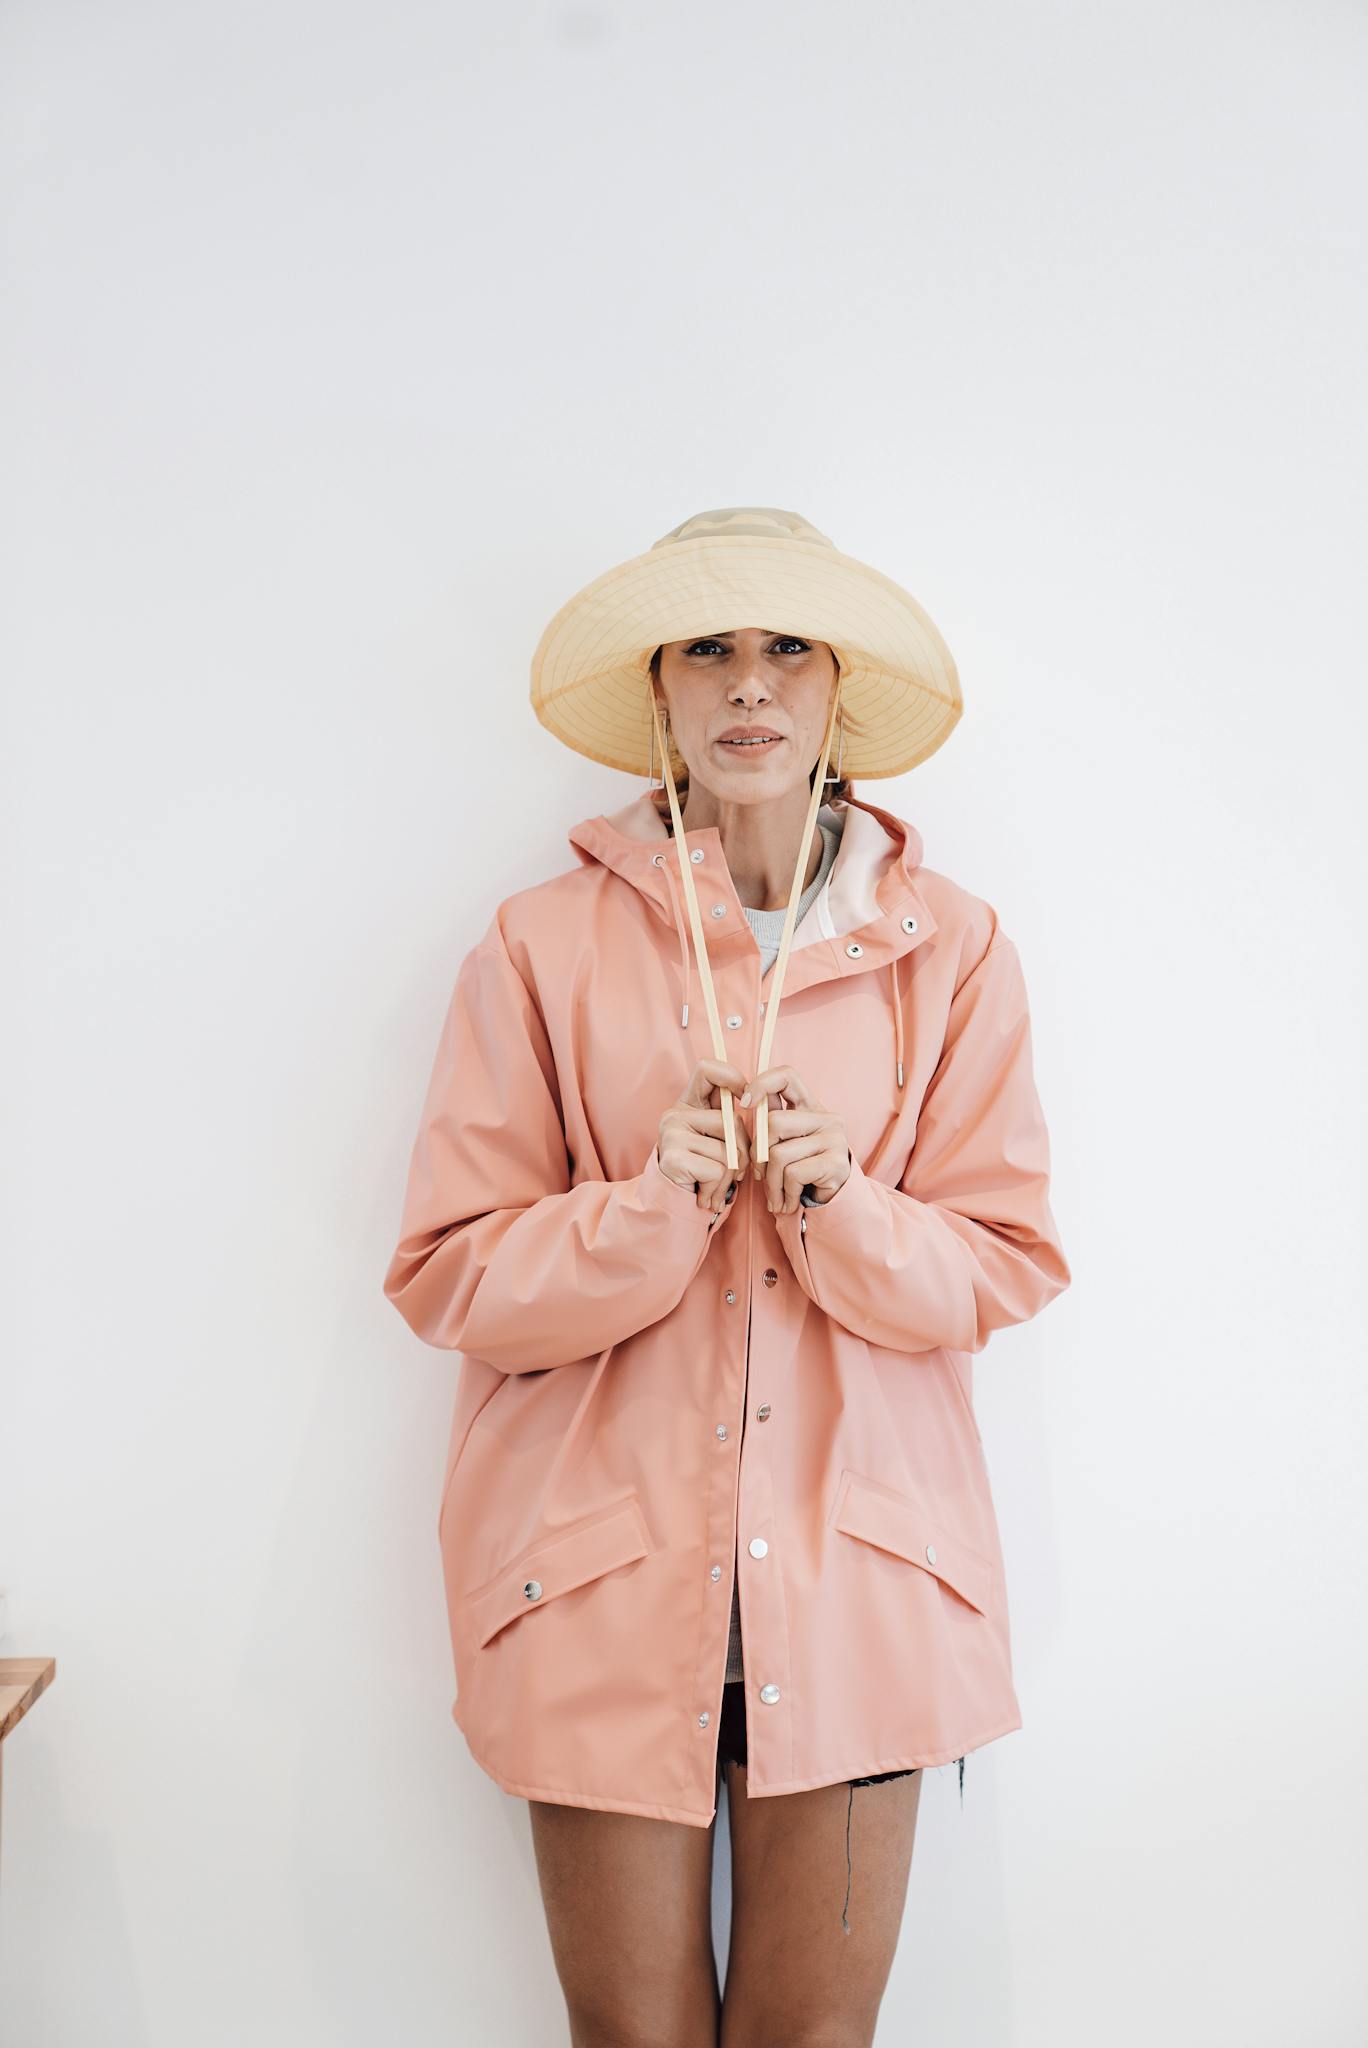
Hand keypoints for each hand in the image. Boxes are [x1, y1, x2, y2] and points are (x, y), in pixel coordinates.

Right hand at [657, 1060, 752, 1212]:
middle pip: (732, 1121)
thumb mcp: (718, 1144)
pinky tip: (705, 1195)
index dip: (732, 1078)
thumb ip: (732, 1124)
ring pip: (728, 1151)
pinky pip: (717, 1169)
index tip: (746, 1101)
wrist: (673, 1205)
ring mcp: (671, 1134)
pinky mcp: (673, 1157)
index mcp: (687, 1105)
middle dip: (743, 1154)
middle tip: (732, 1175)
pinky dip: (717, 1188)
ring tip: (714, 1188)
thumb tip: (765, 1105)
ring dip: (729, 1178)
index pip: (708, 1069)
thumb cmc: (703, 1174)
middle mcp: (675, 1114)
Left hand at [739, 1065, 851, 1214]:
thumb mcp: (785, 1145)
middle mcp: (826, 1117)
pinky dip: (786, 1193)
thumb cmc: (802, 1172)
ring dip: (771, 1183)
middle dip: (758, 1155)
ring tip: (776, 1197)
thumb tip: (744, 1104)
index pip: (787, 1076)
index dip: (762, 1083)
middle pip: (773, 1122)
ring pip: (778, 1154)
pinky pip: (793, 1174)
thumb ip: (769, 1126)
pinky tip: (790, 1202)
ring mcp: (833, 1138)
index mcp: (810, 1107)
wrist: (835, 1202)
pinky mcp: (836, 1161)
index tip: (745, 1102)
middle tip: (760, 1176)